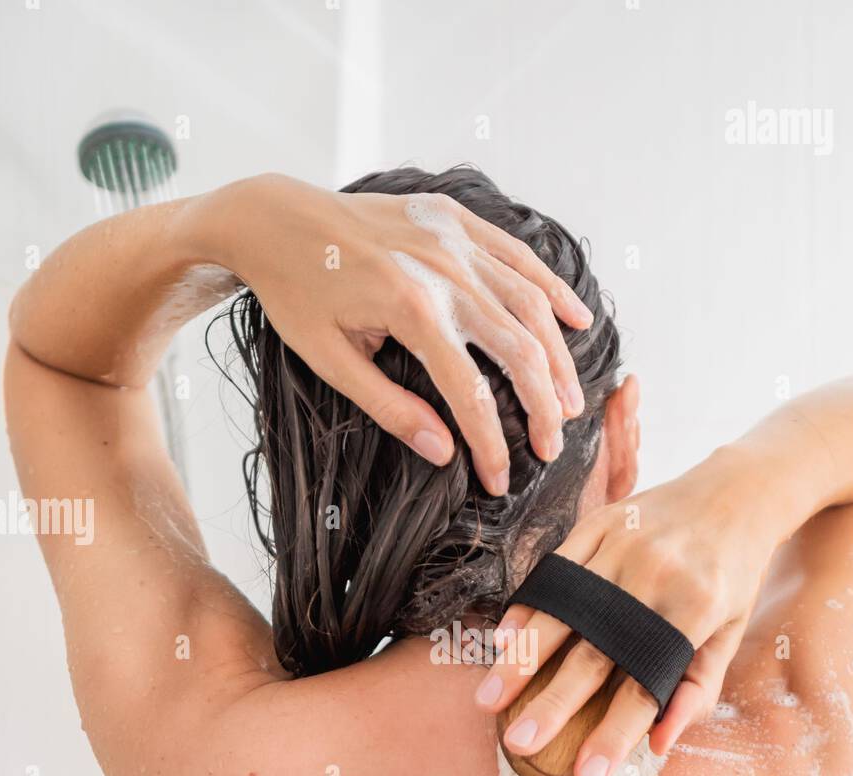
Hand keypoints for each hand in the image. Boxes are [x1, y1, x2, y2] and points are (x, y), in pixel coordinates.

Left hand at [203, 174, 592, 494]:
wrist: (275, 218)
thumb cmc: (295, 293)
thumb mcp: (330, 361)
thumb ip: (391, 407)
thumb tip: (443, 452)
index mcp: (411, 308)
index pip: (472, 393)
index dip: (493, 444)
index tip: (502, 480)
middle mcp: (444, 269)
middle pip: (518, 349)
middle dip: (542, 407)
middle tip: (552, 448)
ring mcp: (454, 238)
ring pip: (530, 303)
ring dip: (558, 357)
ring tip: (571, 402)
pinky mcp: (455, 217)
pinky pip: (519, 255)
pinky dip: (553, 289)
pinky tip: (577, 320)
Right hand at [475, 453, 775, 775]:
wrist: (735, 493)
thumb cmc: (731, 575)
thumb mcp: (730, 632)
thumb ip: (695, 688)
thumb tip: (657, 746)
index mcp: (696, 611)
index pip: (646, 686)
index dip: (615, 733)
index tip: (586, 773)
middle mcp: (656, 578)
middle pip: (594, 653)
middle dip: (552, 703)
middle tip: (517, 743)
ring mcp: (624, 546)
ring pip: (562, 613)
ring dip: (521, 660)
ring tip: (489, 699)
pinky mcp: (601, 523)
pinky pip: (555, 571)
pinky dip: (528, 607)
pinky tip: (502, 641)